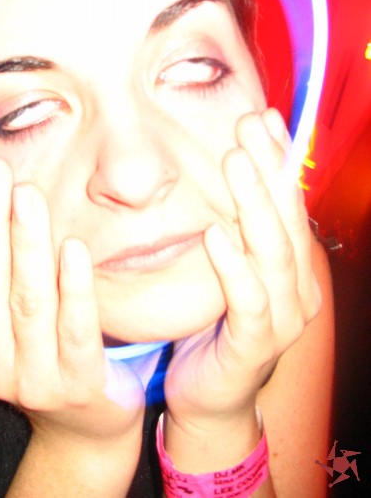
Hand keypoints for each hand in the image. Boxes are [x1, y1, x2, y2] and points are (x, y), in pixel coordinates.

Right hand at [0, 158, 144, 446]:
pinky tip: (73, 248)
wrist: (85, 427)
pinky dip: (73, 288)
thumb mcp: (11, 320)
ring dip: (26, 244)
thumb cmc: (48, 353)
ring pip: (27, 302)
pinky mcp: (79, 384)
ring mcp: (34, 378)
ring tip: (28, 194)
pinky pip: (76, 330)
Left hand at [163, 108, 321, 433]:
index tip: (263, 118)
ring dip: (255, 204)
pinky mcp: (254, 345)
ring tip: (234, 163)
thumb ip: (235, 223)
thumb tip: (229, 165)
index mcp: (293, 263)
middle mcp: (297, 287)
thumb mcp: (230, 264)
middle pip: (287, 217)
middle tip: (247, 125)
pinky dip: (234, 266)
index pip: (290, 200)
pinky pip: (248, 301)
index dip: (280, 157)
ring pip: (274, 253)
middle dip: (269, 167)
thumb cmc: (216, 320)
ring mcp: (282, 318)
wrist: (211, 391)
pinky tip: (214, 234)